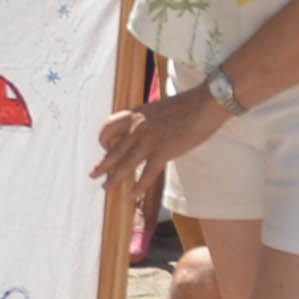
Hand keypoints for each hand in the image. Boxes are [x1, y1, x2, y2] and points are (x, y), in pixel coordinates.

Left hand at [91, 87, 225, 204]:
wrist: (205, 103)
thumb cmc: (187, 106)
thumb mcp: (158, 108)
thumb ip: (147, 119)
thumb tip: (144, 129)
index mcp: (136, 114)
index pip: (109, 126)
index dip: (104, 139)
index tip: (105, 148)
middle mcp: (138, 128)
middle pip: (114, 150)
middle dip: (102, 165)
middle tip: (93, 174)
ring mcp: (149, 140)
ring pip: (125, 164)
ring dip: (114, 179)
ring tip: (106, 188)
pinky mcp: (163, 151)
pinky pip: (147, 173)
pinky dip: (139, 186)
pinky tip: (134, 194)